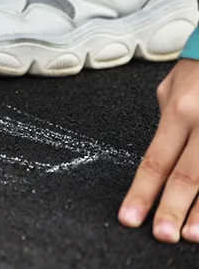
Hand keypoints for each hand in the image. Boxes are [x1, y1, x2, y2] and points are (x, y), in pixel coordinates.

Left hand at [120, 59, 198, 242]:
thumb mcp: (172, 86)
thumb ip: (166, 119)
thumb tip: (161, 149)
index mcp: (180, 110)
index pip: (155, 161)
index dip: (142, 192)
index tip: (130, 216)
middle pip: (186, 176)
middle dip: (171, 209)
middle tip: (161, 233)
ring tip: (190, 235)